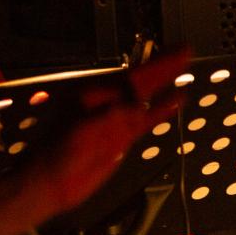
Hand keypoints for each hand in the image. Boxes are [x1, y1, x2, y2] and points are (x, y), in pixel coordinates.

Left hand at [23, 48, 189, 216]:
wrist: (50, 184)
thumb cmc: (57, 154)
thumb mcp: (81, 132)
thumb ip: (110, 117)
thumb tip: (138, 107)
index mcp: (92, 95)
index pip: (129, 76)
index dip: (154, 65)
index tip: (175, 53)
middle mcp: (106, 102)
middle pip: (140, 81)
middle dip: (163, 66)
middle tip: (185, 50)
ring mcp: (115, 120)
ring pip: (146, 97)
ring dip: (165, 84)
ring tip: (185, 68)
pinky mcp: (122, 137)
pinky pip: (146, 120)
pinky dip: (162, 110)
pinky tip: (178, 101)